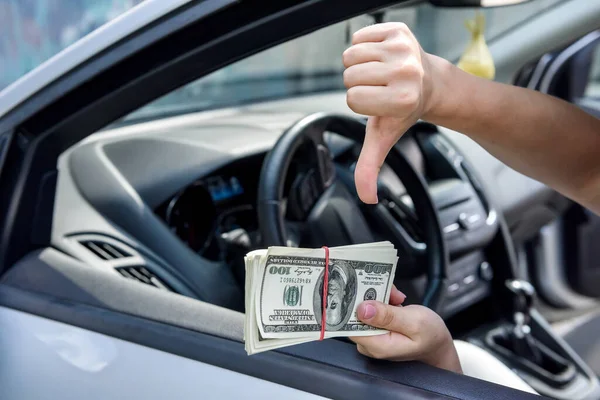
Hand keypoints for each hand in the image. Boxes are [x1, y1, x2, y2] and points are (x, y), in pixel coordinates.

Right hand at [342, 23, 444, 203]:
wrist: (431, 83)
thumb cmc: (403, 111)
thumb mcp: (385, 139)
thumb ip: (370, 167)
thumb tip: (367, 198)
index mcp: (401, 99)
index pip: (352, 99)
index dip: (360, 103)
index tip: (379, 104)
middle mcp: (404, 71)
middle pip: (349, 76)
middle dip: (359, 83)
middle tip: (380, 88)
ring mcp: (402, 47)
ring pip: (351, 55)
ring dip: (360, 65)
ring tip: (380, 73)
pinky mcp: (398, 29)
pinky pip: (360, 35)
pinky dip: (365, 46)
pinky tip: (382, 58)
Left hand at [349, 286, 461, 373]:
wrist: (438, 344)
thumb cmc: (431, 337)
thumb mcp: (415, 323)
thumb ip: (389, 316)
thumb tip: (363, 309)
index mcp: (377, 345)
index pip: (350, 324)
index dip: (354, 305)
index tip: (363, 289)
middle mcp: (370, 343)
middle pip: (357, 314)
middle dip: (371, 296)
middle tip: (390, 292)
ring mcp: (372, 336)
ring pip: (365, 309)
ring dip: (379, 297)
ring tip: (396, 297)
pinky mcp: (376, 329)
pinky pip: (372, 310)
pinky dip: (382, 301)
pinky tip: (395, 300)